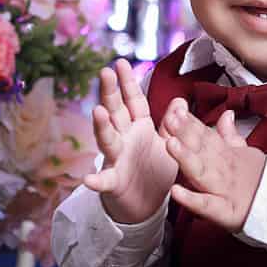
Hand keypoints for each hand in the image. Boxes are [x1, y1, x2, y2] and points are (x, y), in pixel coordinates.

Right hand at [84, 59, 178, 222]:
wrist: (147, 203)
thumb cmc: (156, 169)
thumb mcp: (167, 143)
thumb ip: (172, 123)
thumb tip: (179, 99)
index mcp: (139, 127)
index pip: (133, 101)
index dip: (127, 83)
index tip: (120, 62)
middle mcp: (125, 139)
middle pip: (116, 112)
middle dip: (110, 92)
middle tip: (105, 72)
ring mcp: (117, 159)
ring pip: (108, 140)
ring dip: (102, 126)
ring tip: (98, 111)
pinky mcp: (115, 182)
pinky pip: (105, 180)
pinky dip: (96, 180)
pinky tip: (88, 178)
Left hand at [159, 99, 266, 232]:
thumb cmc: (260, 182)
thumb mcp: (246, 154)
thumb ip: (230, 134)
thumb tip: (226, 114)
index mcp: (226, 156)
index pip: (207, 135)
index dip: (191, 122)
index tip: (176, 109)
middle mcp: (223, 170)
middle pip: (203, 149)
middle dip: (186, 133)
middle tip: (172, 118)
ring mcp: (223, 190)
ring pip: (201, 172)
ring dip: (186, 158)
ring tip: (171, 144)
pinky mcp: (225, 212)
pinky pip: (207, 205)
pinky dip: (192, 199)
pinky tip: (176, 191)